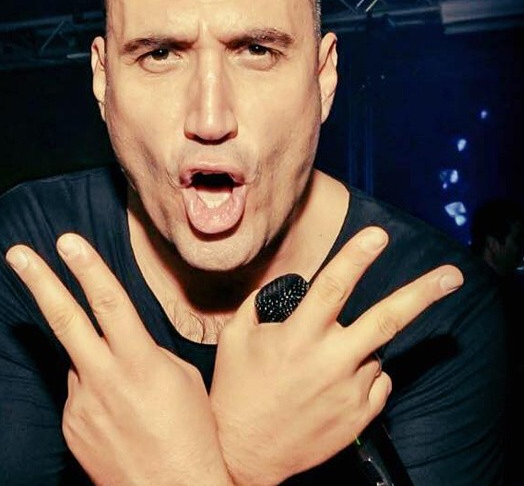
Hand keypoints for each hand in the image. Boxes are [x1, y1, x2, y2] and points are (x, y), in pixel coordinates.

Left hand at [6, 233, 231, 485]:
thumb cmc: (191, 434)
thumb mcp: (181, 379)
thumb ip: (147, 352)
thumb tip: (121, 343)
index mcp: (140, 364)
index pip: (111, 303)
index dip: (89, 268)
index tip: (68, 242)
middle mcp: (104, 380)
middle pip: (66, 320)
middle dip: (39, 281)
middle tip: (17, 253)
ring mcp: (81, 405)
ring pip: (79, 360)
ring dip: (95, 361)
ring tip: (130, 397)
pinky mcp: (70, 426)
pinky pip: (79, 392)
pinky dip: (95, 391)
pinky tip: (119, 415)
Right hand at [210, 226, 462, 485]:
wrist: (244, 453)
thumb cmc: (237, 389)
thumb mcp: (235, 337)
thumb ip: (259, 304)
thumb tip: (288, 284)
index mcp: (298, 338)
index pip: (333, 288)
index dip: (356, 257)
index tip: (378, 235)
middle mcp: (330, 363)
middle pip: (386, 321)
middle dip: (421, 294)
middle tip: (451, 277)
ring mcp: (349, 392)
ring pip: (374, 351)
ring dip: (356, 346)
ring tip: (320, 366)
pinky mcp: (359, 417)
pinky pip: (377, 380)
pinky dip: (364, 373)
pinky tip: (334, 383)